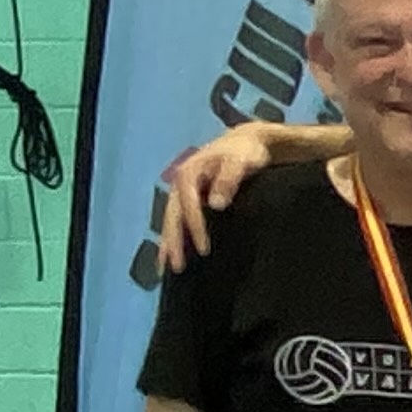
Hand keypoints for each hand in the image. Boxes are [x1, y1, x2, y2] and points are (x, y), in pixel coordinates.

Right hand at [155, 126, 281, 271]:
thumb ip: (229, 180)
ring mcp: (182, 190)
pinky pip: (177, 220)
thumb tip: (216, 204)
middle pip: (173, 215)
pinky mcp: (187, 197)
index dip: (195, 227)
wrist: (245, 143)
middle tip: (176, 267)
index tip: (203, 249)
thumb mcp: (241, 162)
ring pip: (171, 219)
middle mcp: (180, 182)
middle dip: (172, 241)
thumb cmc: (245, 153)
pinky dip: (172, 237)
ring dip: (167, 243)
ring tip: (165, 268)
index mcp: (190, 172)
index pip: (189, 205)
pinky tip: (170, 254)